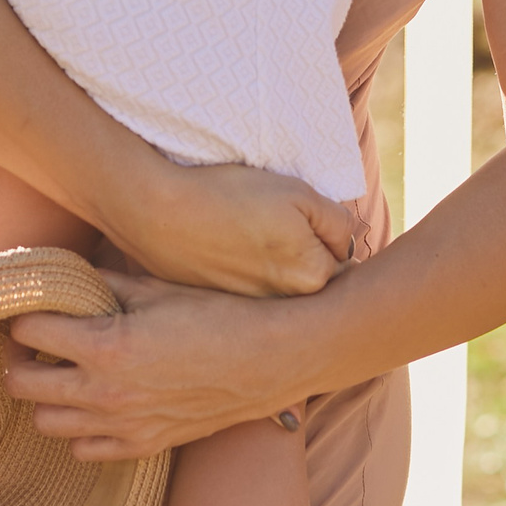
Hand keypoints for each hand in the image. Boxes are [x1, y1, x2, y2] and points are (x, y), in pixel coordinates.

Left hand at [5, 271, 308, 459]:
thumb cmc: (216, 314)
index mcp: (105, 344)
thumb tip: (65, 273)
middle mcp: (105, 392)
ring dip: (46, 396)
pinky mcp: (143, 446)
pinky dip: (80, 428)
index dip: (25, 315)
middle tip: (35, 342)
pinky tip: (96, 401)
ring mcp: (122, 425)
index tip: (34, 309)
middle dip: (20, 358)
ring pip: (45, 423)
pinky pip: (83, 449)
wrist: (269, 359)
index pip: (28, 332)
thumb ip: (103, 282)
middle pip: (22, 384)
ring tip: (64, 372)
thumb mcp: (157, 287)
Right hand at [102, 161, 350, 298]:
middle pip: (311, 282)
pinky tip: (224, 249)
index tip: (305, 223)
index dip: (327, 236)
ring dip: (273, 270)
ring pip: (279, 289)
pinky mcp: (221, 309)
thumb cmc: (230, 194)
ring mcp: (250, 313)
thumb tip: (349, 244)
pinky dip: (243, 275)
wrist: (156, 212)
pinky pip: (248, 295)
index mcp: (311, 278)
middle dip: (305, 259)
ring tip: (246, 237)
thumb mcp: (298, 193)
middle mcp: (285, 306)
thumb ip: (337, 222)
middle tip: (274, 229)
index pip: (342, 261)